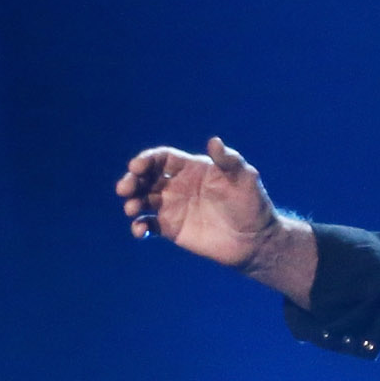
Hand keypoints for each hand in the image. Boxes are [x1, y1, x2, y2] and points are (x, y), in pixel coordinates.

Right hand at [118, 138, 316, 304]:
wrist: (254, 239)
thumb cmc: (252, 204)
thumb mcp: (244, 178)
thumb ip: (229, 160)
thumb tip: (214, 141)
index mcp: (192, 168)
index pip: (162, 158)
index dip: (147, 160)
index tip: (137, 167)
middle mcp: (178, 185)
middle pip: (146, 177)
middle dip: (131, 180)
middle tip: (125, 188)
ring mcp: (173, 207)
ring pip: (142, 199)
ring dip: (132, 201)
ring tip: (132, 208)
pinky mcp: (171, 229)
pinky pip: (148, 225)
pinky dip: (138, 226)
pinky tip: (139, 230)